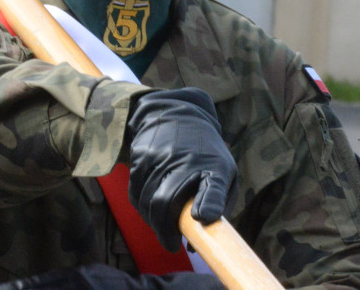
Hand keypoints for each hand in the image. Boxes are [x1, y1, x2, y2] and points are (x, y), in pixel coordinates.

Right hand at [125, 87, 236, 251]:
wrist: (179, 113)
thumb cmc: (205, 153)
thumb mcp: (223, 172)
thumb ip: (216, 205)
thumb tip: (196, 245)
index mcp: (215, 167)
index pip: (215, 186)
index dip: (210, 202)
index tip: (202, 218)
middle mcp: (187, 160)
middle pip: (166, 203)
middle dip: (165, 231)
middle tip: (171, 244)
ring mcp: (161, 157)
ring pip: (147, 201)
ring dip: (152, 220)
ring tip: (161, 225)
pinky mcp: (142, 156)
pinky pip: (135, 192)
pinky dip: (141, 206)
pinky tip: (149, 207)